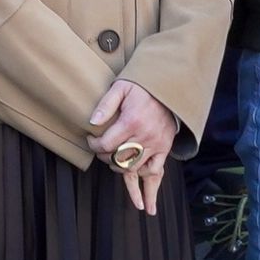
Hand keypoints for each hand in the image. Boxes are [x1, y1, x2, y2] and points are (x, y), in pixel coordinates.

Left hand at [87, 80, 181, 216]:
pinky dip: (142, 172)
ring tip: (113, 159)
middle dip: (104, 157)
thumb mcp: (121, 88)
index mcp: (131, 121)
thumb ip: (105, 105)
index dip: (94, 145)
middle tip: (101, 150)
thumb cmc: (142, 87)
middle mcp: (145, 136)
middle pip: (117, 159)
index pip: (106, 145)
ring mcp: (156, 144)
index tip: (91, 140)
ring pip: (133, 167)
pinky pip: (154, 169)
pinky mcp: (165, 148)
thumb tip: (92, 123)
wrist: (169, 89)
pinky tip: (133, 168)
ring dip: (119, 166)